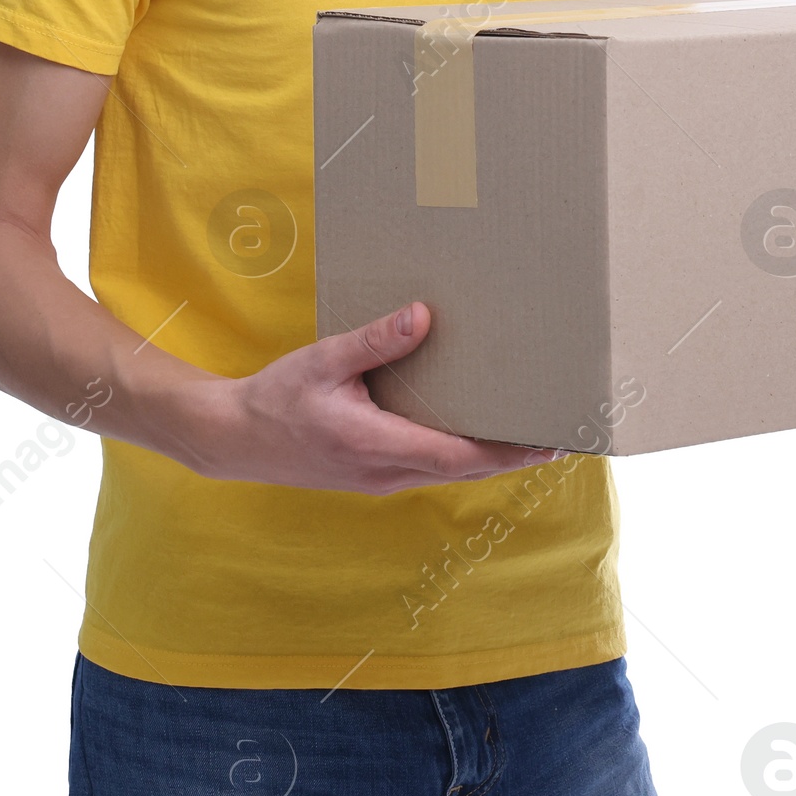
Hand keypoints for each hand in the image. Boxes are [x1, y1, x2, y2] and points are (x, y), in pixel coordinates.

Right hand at [184, 302, 563, 492]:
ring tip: (532, 432)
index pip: (459, 456)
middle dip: (515, 455)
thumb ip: (373, 341)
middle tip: (562, 435)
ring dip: (491, 456)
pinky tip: (477, 430)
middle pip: (467, 469)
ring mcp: (382, 479)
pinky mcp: (375, 474)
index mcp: (376, 445)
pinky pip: (431, 466)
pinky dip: (462, 454)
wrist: (234, 440)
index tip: (548, 442)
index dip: (508, 451)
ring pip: (450, 471)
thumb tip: (422, 316)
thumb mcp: (322, 362)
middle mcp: (386, 472)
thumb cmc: (276, 398)